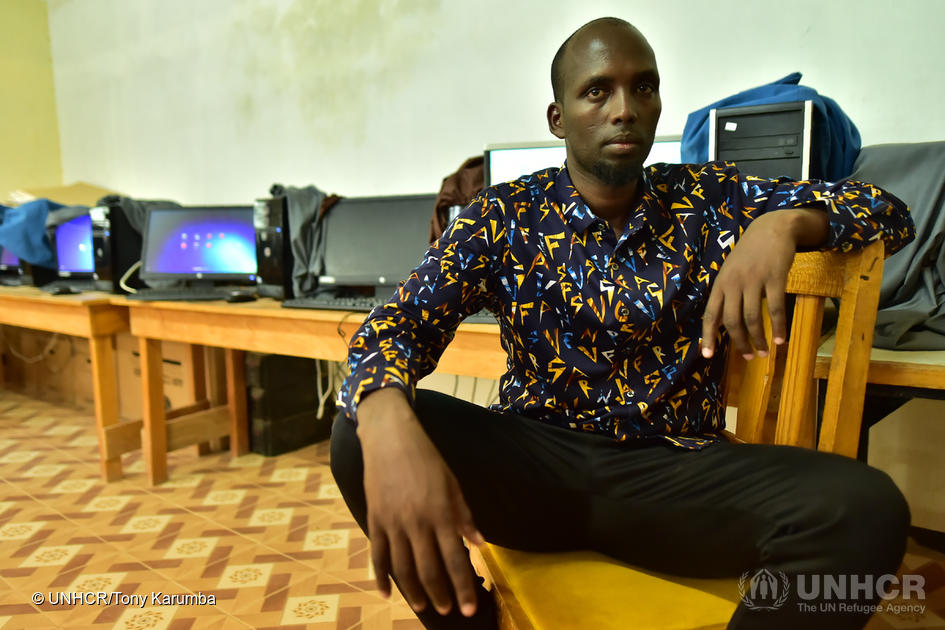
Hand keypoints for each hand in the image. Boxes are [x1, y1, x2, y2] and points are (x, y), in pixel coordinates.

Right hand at [356, 388, 483, 617]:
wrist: (390, 438)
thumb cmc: (427, 458)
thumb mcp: (453, 484)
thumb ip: (464, 516)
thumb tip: (479, 543)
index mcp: (441, 513)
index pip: (455, 559)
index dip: (462, 587)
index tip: (468, 608)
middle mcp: (417, 522)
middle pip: (429, 570)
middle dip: (440, 595)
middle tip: (448, 612)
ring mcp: (393, 523)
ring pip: (403, 568)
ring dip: (414, 592)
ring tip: (422, 606)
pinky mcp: (375, 519)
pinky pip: (378, 555)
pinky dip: (381, 578)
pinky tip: (387, 594)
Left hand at [701, 208, 827, 359]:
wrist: (772, 228)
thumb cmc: (750, 254)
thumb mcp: (731, 271)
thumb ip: (727, 294)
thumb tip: (724, 324)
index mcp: (720, 283)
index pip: (711, 314)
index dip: (708, 336)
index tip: (707, 356)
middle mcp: (733, 283)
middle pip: (732, 320)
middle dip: (739, 342)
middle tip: (749, 357)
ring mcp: (754, 280)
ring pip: (752, 318)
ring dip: (759, 339)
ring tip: (764, 352)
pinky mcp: (775, 278)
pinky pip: (775, 308)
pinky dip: (778, 327)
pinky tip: (781, 339)